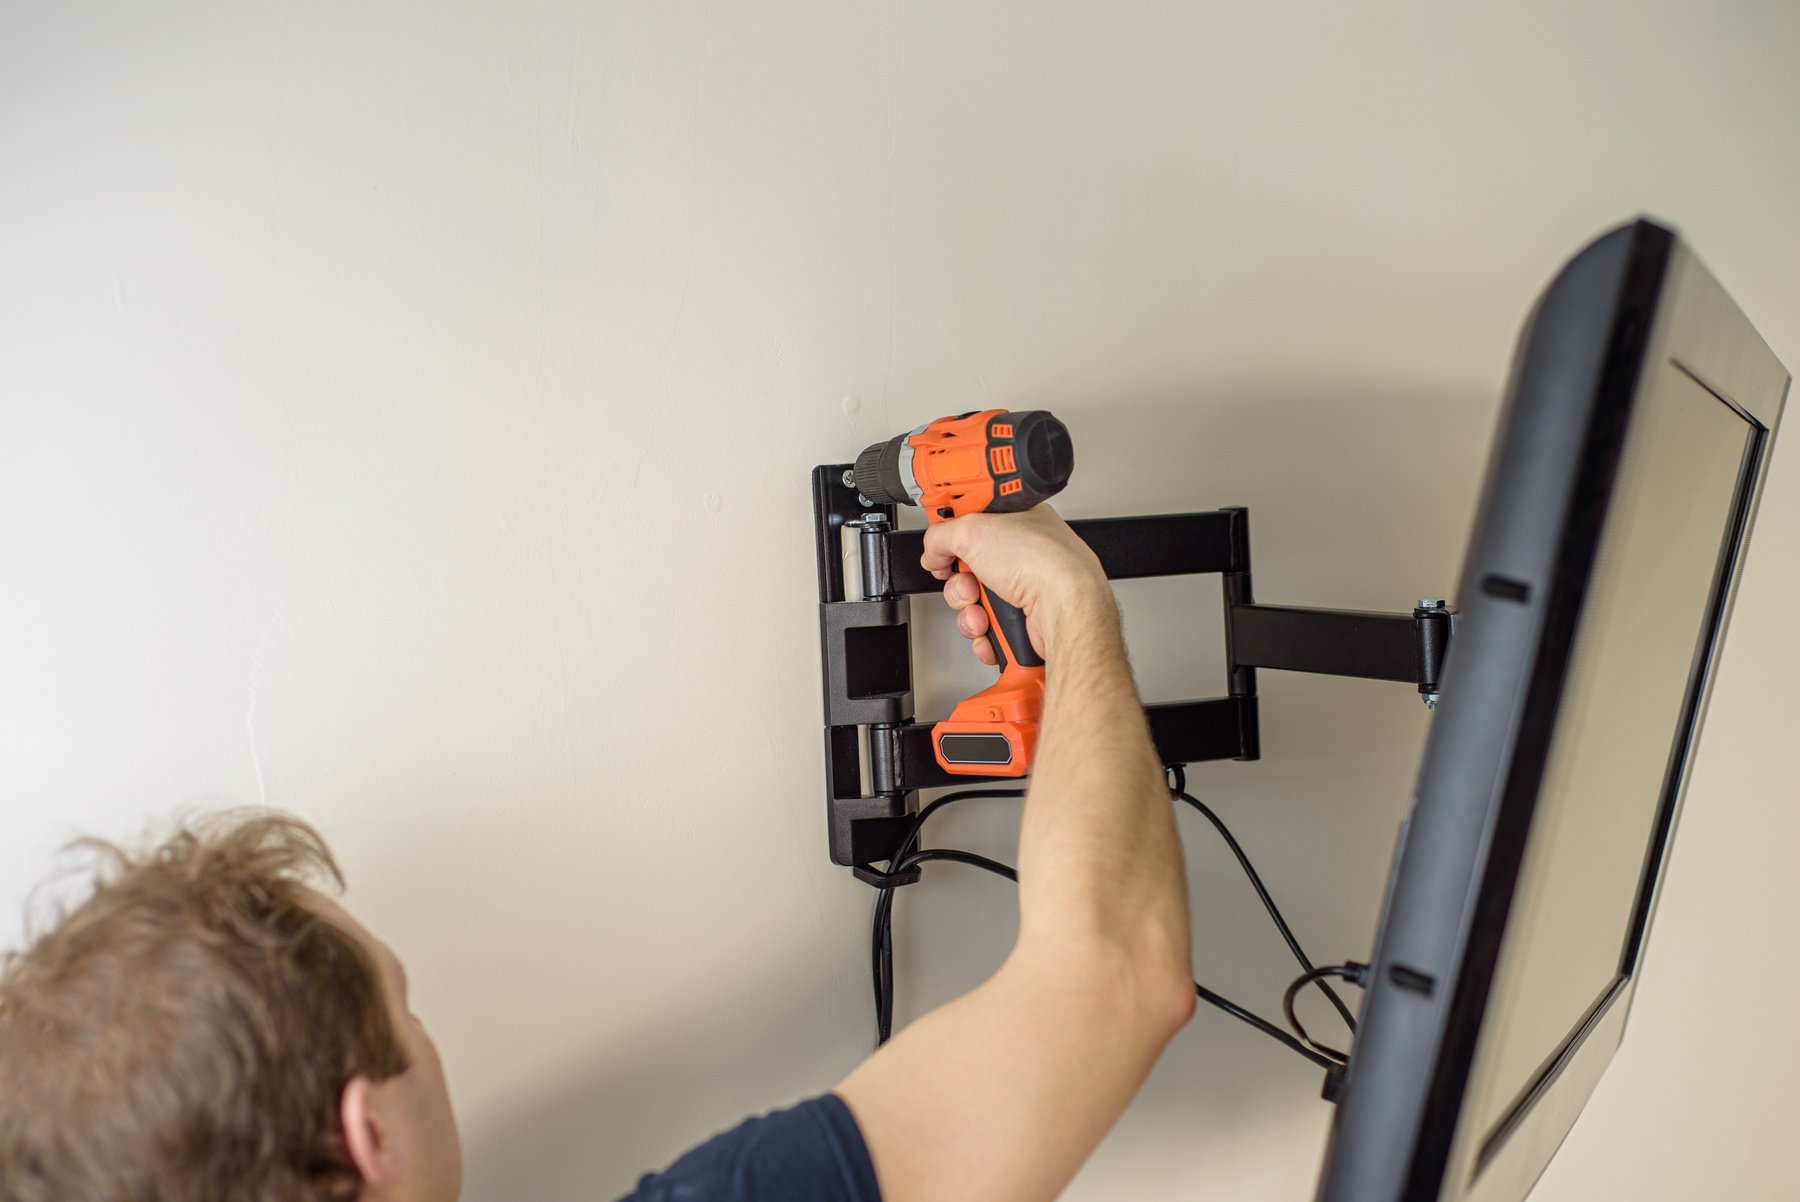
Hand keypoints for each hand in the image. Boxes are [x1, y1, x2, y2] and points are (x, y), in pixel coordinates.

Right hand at [921, 505, 1113, 664]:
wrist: (1065, 608)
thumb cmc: (1041, 562)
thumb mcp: (972, 530)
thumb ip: (940, 536)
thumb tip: (932, 551)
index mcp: (1016, 522)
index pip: (972, 524)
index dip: (952, 535)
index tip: (940, 543)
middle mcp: (1022, 554)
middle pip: (967, 569)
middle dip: (960, 583)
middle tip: (970, 582)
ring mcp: (1024, 588)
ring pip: (974, 603)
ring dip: (970, 612)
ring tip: (984, 609)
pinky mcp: (1023, 620)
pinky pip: (987, 629)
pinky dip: (984, 633)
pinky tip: (992, 627)